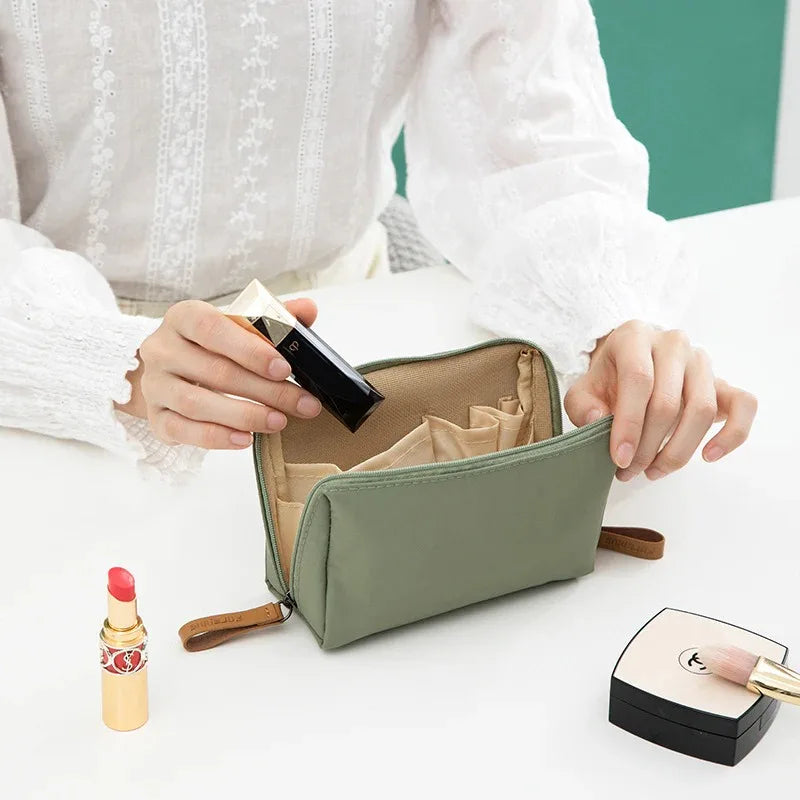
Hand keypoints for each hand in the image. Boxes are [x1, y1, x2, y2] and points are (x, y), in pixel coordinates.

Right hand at [117, 298, 322, 448]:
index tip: (284, 368)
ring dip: (244, 416)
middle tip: (303, 404)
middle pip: (215, 372)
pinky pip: (183, 430)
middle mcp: (162, 349)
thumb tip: (308, 309)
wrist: (170, 370)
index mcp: (183, 317)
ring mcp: (155, 385)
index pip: (212, 328)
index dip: (250, 350)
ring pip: (197, 403)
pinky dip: (216, 437)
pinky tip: (246, 439)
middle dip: (266, 390)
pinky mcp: (155, 417)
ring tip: (279, 422)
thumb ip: (273, 318)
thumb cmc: (212, 345)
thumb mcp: (239, 326)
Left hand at [564, 321, 756, 480]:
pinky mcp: (723, 381)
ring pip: (702, 409)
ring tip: (653, 471)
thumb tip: (599, 419)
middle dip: (648, 445)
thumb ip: (581, 405)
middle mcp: (673, 344)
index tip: (618, 458)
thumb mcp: (583, 389)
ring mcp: (702, 361)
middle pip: (668, 401)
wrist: (632, 363)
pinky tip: (708, 456)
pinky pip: (744, 405)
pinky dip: (732, 434)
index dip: (629, 424)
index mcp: (635, 337)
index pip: (638, 380)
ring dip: (678, 450)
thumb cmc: (608, 378)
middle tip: (630, 471)